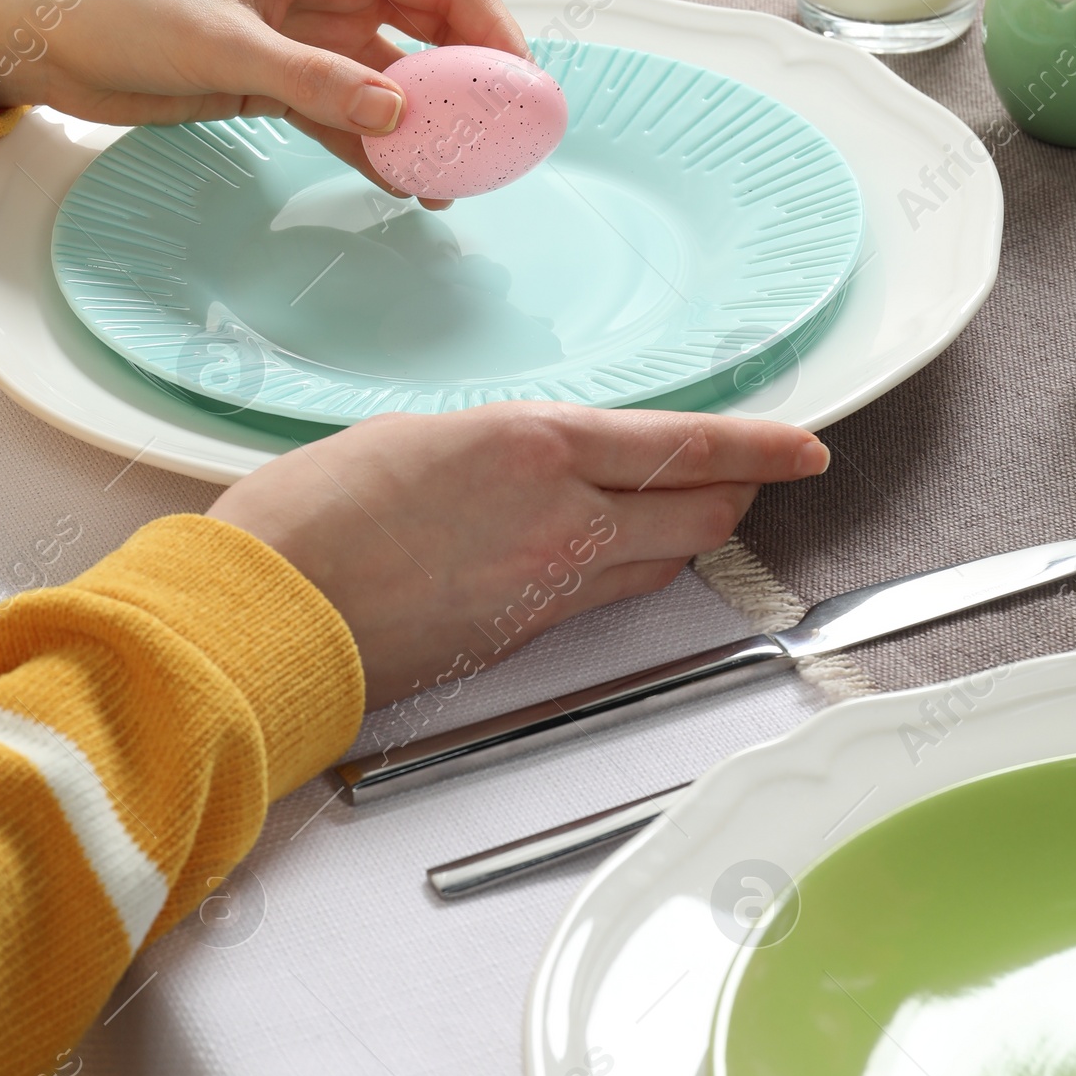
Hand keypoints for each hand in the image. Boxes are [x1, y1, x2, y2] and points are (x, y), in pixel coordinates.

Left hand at [0, 0, 527, 199]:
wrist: (42, 34)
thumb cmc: (121, 7)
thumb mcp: (219, 42)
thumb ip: (312, 78)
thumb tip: (399, 113)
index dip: (495, 28)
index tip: (521, 88)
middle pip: (432, 33)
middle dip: (472, 87)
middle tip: (501, 145)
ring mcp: (306, 40)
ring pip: (394, 83)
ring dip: (426, 128)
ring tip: (454, 183)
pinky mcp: (276, 84)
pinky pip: (349, 115)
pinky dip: (378, 148)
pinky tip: (403, 186)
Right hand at [210, 402, 829, 706]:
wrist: (272, 605)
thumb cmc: (319, 511)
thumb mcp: (423, 436)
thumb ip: (504, 448)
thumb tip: (538, 463)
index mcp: (535, 447)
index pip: (685, 447)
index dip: (760, 449)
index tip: (804, 448)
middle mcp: (561, 519)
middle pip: (700, 513)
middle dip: (738, 495)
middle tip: (753, 479)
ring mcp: (548, 586)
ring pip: (662, 562)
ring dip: (688, 535)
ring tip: (691, 511)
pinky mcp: (524, 638)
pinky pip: (607, 597)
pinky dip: (627, 570)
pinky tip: (610, 553)